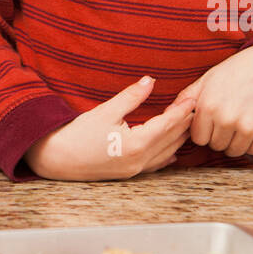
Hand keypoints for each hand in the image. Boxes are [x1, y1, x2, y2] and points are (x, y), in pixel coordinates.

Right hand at [24, 76, 195, 180]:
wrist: (56, 158)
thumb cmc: (78, 134)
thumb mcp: (105, 111)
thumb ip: (131, 97)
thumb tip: (149, 81)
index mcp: (137, 144)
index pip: (168, 124)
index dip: (182, 110)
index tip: (193, 98)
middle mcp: (140, 160)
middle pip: (172, 139)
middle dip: (184, 122)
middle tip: (196, 106)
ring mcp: (135, 169)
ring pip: (167, 152)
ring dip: (179, 137)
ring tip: (188, 122)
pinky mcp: (128, 173)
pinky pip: (156, 164)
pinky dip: (167, 153)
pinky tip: (173, 150)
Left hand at [169, 46, 252, 157]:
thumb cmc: (235, 72)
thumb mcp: (205, 80)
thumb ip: (185, 99)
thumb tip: (167, 113)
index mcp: (208, 106)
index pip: (198, 139)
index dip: (204, 130)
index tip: (212, 119)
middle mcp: (227, 119)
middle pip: (216, 146)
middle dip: (219, 135)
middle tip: (228, 118)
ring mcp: (248, 127)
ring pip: (234, 151)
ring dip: (235, 141)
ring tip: (239, 120)